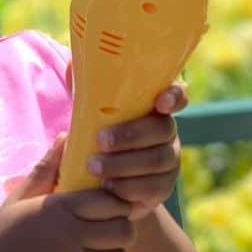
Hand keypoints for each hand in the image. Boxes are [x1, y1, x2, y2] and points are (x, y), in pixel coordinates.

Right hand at [0, 135, 136, 251]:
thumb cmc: (1, 241)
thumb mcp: (19, 201)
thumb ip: (47, 169)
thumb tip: (66, 135)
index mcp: (59, 209)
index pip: (112, 200)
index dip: (114, 204)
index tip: (105, 210)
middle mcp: (71, 237)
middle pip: (124, 229)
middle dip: (119, 231)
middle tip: (105, 234)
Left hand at [88, 82, 186, 221]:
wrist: (98, 181)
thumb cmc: (95, 136)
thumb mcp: (88, 111)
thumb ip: (84, 88)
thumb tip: (74, 63)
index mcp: (153, 108)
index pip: (176, 95)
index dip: (174, 97)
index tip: (160, 102)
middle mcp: (167, 132)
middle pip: (163, 130)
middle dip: (132, 135)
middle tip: (101, 140)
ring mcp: (168, 160)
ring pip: (158, 160)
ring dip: (125, 164)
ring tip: (94, 167)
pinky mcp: (162, 187)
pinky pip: (153, 188)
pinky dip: (129, 188)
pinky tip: (108, 187)